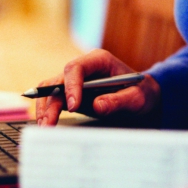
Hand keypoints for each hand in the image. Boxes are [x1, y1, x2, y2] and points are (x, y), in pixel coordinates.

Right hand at [34, 49, 160, 125]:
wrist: (143, 95)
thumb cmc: (142, 92)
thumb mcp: (137, 97)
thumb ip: (118, 100)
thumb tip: (97, 106)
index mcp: (99, 60)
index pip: (76, 68)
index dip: (71, 86)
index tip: (73, 107)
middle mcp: (83, 67)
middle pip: (58, 80)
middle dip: (51, 102)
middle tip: (49, 122)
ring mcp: (75, 80)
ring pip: (51, 90)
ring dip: (45, 108)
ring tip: (45, 127)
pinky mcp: (72, 93)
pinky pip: (54, 100)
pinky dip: (48, 111)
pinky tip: (46, 124)